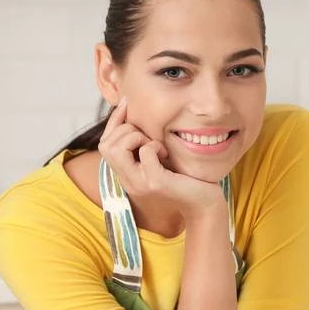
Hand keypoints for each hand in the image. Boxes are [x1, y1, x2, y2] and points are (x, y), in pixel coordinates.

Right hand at [98, 98, 224, 218]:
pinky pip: (145, 152)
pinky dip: (155, 146)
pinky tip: (166, 154)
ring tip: (156, 145)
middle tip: (148, 136)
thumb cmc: (185, 179)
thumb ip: (144, 145)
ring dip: (136, 137)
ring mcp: (139, 182)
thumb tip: (135, 114)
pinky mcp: (155, 182)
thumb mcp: (159, 159)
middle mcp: (128, 181)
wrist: (204, 205)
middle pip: (105, 145)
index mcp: (126, 174)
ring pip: (117, 149)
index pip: (104, 144)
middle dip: (125, 129)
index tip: (127, 104)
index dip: (113, 121)